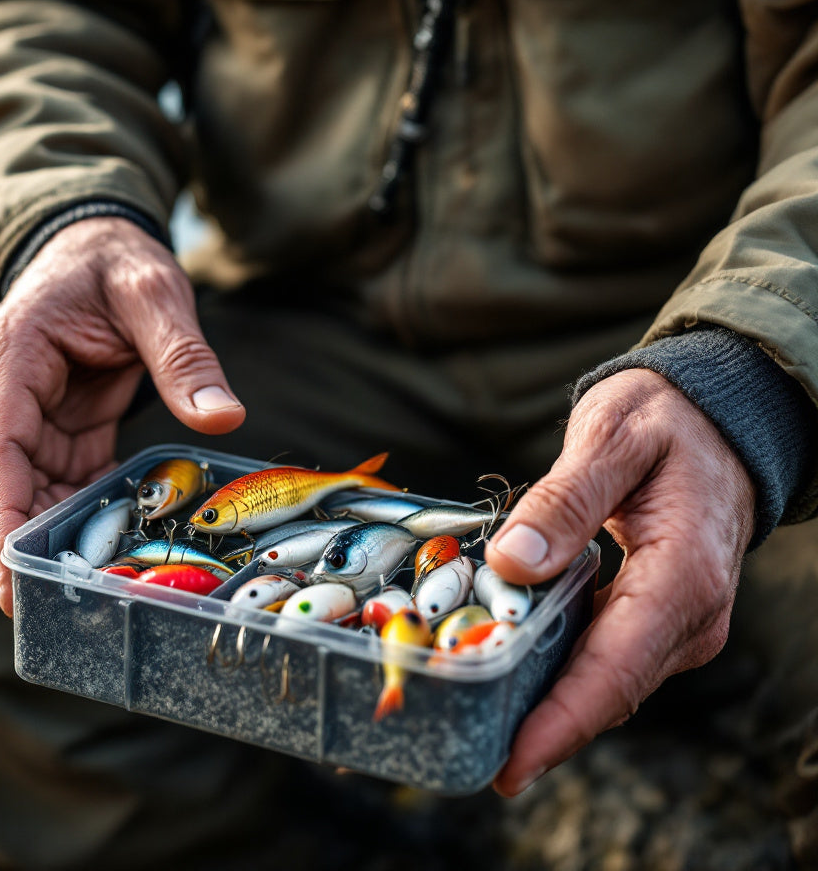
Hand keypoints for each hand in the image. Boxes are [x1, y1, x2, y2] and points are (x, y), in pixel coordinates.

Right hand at [0, 217, 244, 615]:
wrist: (95, 244)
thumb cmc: (114, 261)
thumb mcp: (154, 294)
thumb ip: (184, 356)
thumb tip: (226, 417)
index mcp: (11, 359)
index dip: (5, 517)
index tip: (12, 579)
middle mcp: (6, 395)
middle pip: (9, 483)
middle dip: (25, 546)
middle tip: (52, 611)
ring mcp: (29, 414)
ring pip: (37, 489)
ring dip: (60, 537)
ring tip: (91, 592)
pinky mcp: (59, 426)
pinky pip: (67, 478)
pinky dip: (87, 513)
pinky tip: (115, 549)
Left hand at [486, 368, 754, 795]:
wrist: (715, 418)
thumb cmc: (666, 422)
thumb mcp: (613, 438)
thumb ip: (565, 500)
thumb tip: (514, 562)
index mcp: (685, 576)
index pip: (618, 668)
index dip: (562, 722)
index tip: (512, 763)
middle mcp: (689, 616)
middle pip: (608, 691)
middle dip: (541, 728)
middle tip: (467, 749)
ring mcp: (674, 621)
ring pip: (604, 681)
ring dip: (545, 704)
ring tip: (475, 719)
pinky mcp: (654, 615)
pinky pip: (604, 655)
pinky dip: (559, 669)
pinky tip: (508, 669)